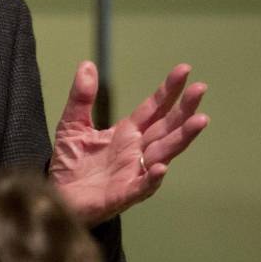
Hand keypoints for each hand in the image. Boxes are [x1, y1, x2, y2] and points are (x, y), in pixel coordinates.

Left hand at [50, 61, 207, 225]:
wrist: (59, 197)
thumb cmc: (70, 163)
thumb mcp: (72, 124)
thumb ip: (81, 97)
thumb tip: (86, 64)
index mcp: (127, 133)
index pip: (153, 109)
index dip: (169, 91)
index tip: (184, 70)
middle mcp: (137, 151)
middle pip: (166, 127)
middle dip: (184, 109)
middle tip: (201, 88)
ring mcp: (134, 172)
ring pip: (164, 153)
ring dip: (182, 138)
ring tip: (200, 120)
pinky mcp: (123, 194)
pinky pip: (142, 186)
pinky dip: (152, 177)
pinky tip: (161, 167)